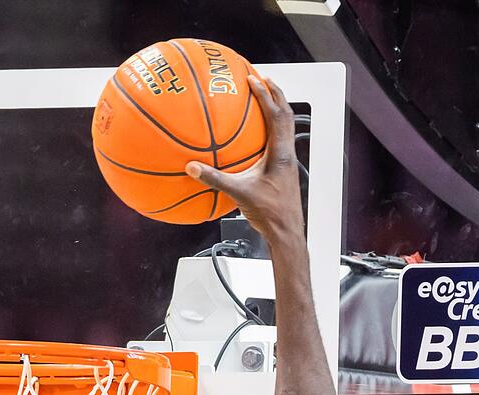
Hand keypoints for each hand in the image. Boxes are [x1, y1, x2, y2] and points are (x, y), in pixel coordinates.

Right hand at [186, 75, 303, 245]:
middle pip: (286, 115)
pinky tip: (252, 133)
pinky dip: (268, 129)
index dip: (266, 95)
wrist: (287, 232)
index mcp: (281, 155)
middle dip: (275, 93)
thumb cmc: (270, 214)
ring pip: (285, 127)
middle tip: (261, 77)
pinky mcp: (282, 170)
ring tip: (261, 96)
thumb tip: (191, 167)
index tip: (254, 78)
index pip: (276, 116)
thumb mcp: (240, 194)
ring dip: (274, 109)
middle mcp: (287, 154)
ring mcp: (286, 161)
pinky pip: (277, 141)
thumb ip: (215, 179)